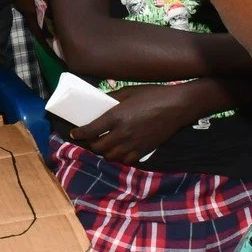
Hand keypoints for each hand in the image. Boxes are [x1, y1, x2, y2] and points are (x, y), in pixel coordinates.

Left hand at [71, 82, 205, 164]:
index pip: (91, 130)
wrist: (177, 106)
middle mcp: (122, 133)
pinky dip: (119, 157)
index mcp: (116, 116)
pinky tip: (119, 150)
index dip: (79, 134)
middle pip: (98, 146)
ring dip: (104, 151)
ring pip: (110, 156)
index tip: (74, 133)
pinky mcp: (144, 150)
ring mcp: (134, 144)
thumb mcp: (129, 91)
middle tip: (90, 138)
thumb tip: (99, 101)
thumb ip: (112, 98)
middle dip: (91, 144)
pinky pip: (126, 160)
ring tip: (104, 144)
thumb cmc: (153, 95)